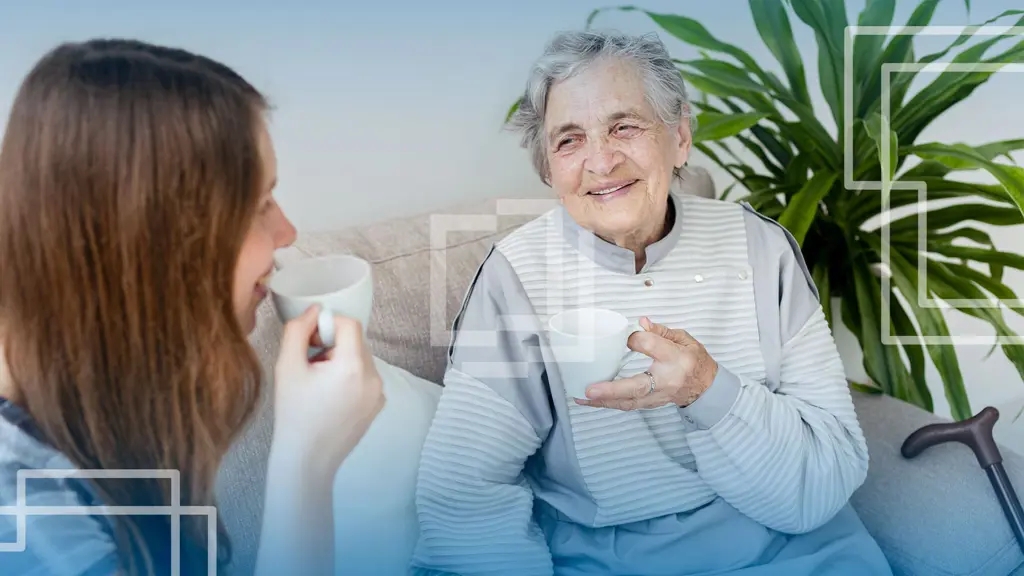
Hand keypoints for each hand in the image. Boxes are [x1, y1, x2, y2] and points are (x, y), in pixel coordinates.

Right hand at [271, 305, 385, 474]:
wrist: (307, 460)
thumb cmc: (294, 416)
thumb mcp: (287, 367)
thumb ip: (297, 330)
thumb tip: (314, 310)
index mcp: (353, 367)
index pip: (350, 324)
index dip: (327, 325)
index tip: (309, 342)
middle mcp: (373, 378)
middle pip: (355, 341)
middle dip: (332, 345)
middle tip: (310, 364)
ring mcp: (378, 393)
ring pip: (360, 358)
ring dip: (340, 361)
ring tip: (319, 383)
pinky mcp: (378, 404)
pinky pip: (365, 376)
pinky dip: (349, 377)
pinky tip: (330, 396)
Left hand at [575, 317, 717, 410]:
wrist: (706, 387)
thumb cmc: (694, 361)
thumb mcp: (684, 338)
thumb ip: (660, 331)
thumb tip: (639, 323)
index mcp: (676, 359)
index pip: (653, 347)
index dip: (639, 339)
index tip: (629, 335)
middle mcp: (666, 381)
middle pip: (637, 387)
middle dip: (611, 390)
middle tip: (589, 389)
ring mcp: (658, 396)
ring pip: (628, 402)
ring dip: (603, 401)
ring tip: (580, 396)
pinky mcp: (650, 404)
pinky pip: (628, 405)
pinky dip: (608, 404)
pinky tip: (592, 400)